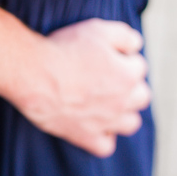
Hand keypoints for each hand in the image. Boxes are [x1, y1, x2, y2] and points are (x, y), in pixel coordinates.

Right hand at [7, 18, 151, 157]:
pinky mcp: (85, 136)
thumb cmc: (64, 49)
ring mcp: (105, 122)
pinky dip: (103, 137)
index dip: (122, 57)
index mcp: (128, 75)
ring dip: (123, 112)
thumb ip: (125, 36)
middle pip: (142, 96)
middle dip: (129, 85)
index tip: (104, 54)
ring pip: (130, 123)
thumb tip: (137, 46)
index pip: (139, 65)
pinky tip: (93, 124)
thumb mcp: (98, 29)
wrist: (33, 73)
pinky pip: (105, 146)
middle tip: (106, 76)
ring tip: (104, 102)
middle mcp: (123, 102)